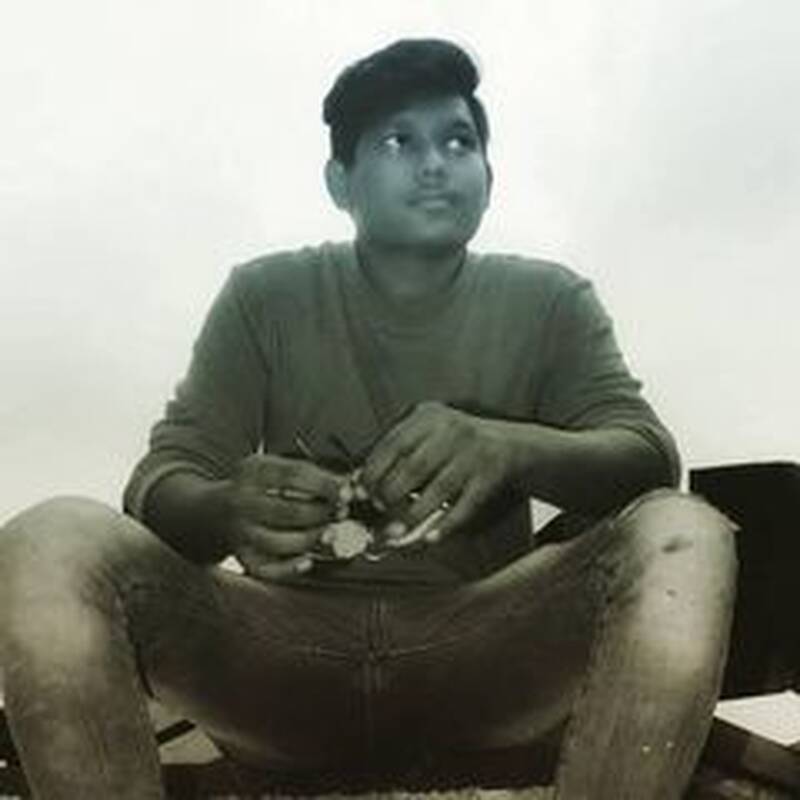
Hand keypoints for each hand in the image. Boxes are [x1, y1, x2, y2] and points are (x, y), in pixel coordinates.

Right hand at [224, 454, 347, 581]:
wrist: (213, 512)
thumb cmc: (259, 488)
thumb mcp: (276, 469)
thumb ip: (311, 475)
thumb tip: (348, 485)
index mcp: (252, 471)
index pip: (293, 475)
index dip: (325, 485)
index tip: (347, 492)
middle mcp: (241, 500)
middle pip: (287, 510)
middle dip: (321, 513)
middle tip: (342, 513)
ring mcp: (239, 531)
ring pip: (278, 542)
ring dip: (311, 540)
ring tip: (331, 534)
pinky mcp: (241, 557)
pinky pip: (267, 569)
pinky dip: (290, 568)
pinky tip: (309, 561)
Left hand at [360, 402, 522, 544]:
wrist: (509, 444)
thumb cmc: (455, 442)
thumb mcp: (428, 430)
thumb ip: (398, 449)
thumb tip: (359, 481)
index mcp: (431, 416)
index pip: (395, 442)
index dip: (375, 469)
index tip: (362, 490)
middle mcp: (454, 432)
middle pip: (416, 466)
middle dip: (391, 492)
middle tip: (377, 510)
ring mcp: (474, 455)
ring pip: (439, 489)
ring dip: (413, 514)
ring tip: (394, 531)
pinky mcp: (489, 478)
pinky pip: (465, 506)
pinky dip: (445, 524)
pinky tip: (429, 537)